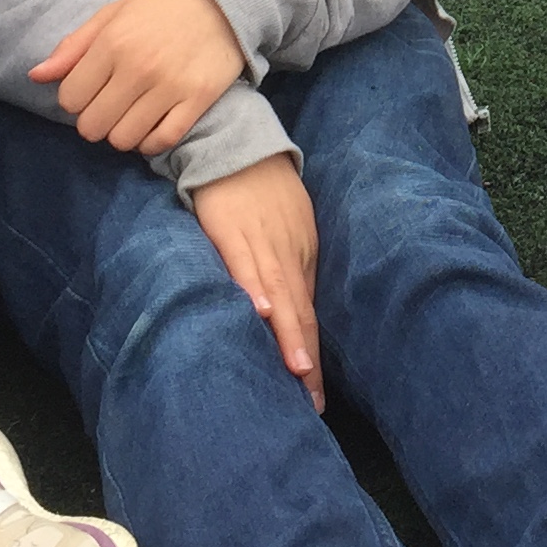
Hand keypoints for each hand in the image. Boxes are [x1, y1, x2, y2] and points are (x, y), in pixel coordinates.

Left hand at [29, 0, 247, 153]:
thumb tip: (35, 76)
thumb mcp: (112, 16)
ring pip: (123, 140)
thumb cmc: (158, 10)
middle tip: (110, 107)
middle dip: (95, 122)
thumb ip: (73, 47)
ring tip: (130, 116)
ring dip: (121, 134)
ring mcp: (170, 86)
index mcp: (113, 43)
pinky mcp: (198, 100)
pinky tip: (151, 126)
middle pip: (93, 126)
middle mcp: (139, 67)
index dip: (75, 100)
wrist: (221, 2)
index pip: (70, 98)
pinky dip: (150, 142)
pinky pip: (161, 141)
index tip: (91, 91)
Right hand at [191, 155, 322, 411]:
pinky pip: (244, 263)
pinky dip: (255, 288)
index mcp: (302, 255)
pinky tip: (261, 313)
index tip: (316, 397)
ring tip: (298, 373)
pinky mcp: (231, 230)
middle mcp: (289, 253)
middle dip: (306, 359)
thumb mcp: (289, 228)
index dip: (312, 355)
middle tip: (312, 403)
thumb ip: (290, 268)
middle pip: (301, 313)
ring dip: (288, 336)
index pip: (309, 315)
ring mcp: (262, 242)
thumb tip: (289, 313)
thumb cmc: (262, 190)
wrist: (236, 143)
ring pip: (280, 296)